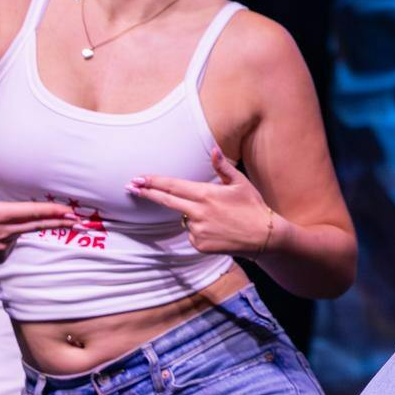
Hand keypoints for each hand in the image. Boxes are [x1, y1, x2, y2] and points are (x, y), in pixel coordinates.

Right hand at [0, 161, 77, 262]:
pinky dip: (12, 236)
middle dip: (60, 223)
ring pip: (24, 232)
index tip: (69, 212)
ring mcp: (1, 246)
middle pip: (37, 226)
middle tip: (79, 220)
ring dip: (29, 227)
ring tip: (15, 222)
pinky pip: (13, 243)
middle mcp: (2, 232)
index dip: (53, 213)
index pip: (31, 213)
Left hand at [129, 149, 279, 256]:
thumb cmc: (252, 206)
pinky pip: (192, 234)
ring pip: (185, 218)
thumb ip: (223, 167)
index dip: (154, 182)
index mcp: (206, 194)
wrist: (263, 237)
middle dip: (147, 193)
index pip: (173, 186)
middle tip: (131, 186)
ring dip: (192, 215)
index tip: (138, 178)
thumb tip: (213, 149)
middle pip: (166, 201)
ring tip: (218, 217)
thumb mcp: (240, 183)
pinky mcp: (199, 245)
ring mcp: (198, 230)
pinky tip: (218, 229)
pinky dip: (200, 230)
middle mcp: (198, 212)